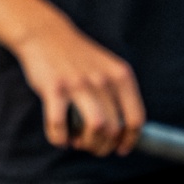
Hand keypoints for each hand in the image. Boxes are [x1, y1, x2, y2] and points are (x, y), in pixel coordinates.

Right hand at [20, 17, 143, 155]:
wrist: (47, 34)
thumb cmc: (78, 57)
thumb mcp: (108, 68)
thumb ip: (118, 93)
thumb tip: (124, 129)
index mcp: (121, 76)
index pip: (136, 118)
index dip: (130, 139)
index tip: (121, 149)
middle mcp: (104, 80)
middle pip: (115, 128)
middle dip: (104, 146)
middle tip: (93, 147)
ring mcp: (79, 84)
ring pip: (96, 128)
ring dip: (87, 143)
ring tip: (79, 143)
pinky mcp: (55, 89)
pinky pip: (60, 125)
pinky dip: (60, 139)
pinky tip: (61, 138)